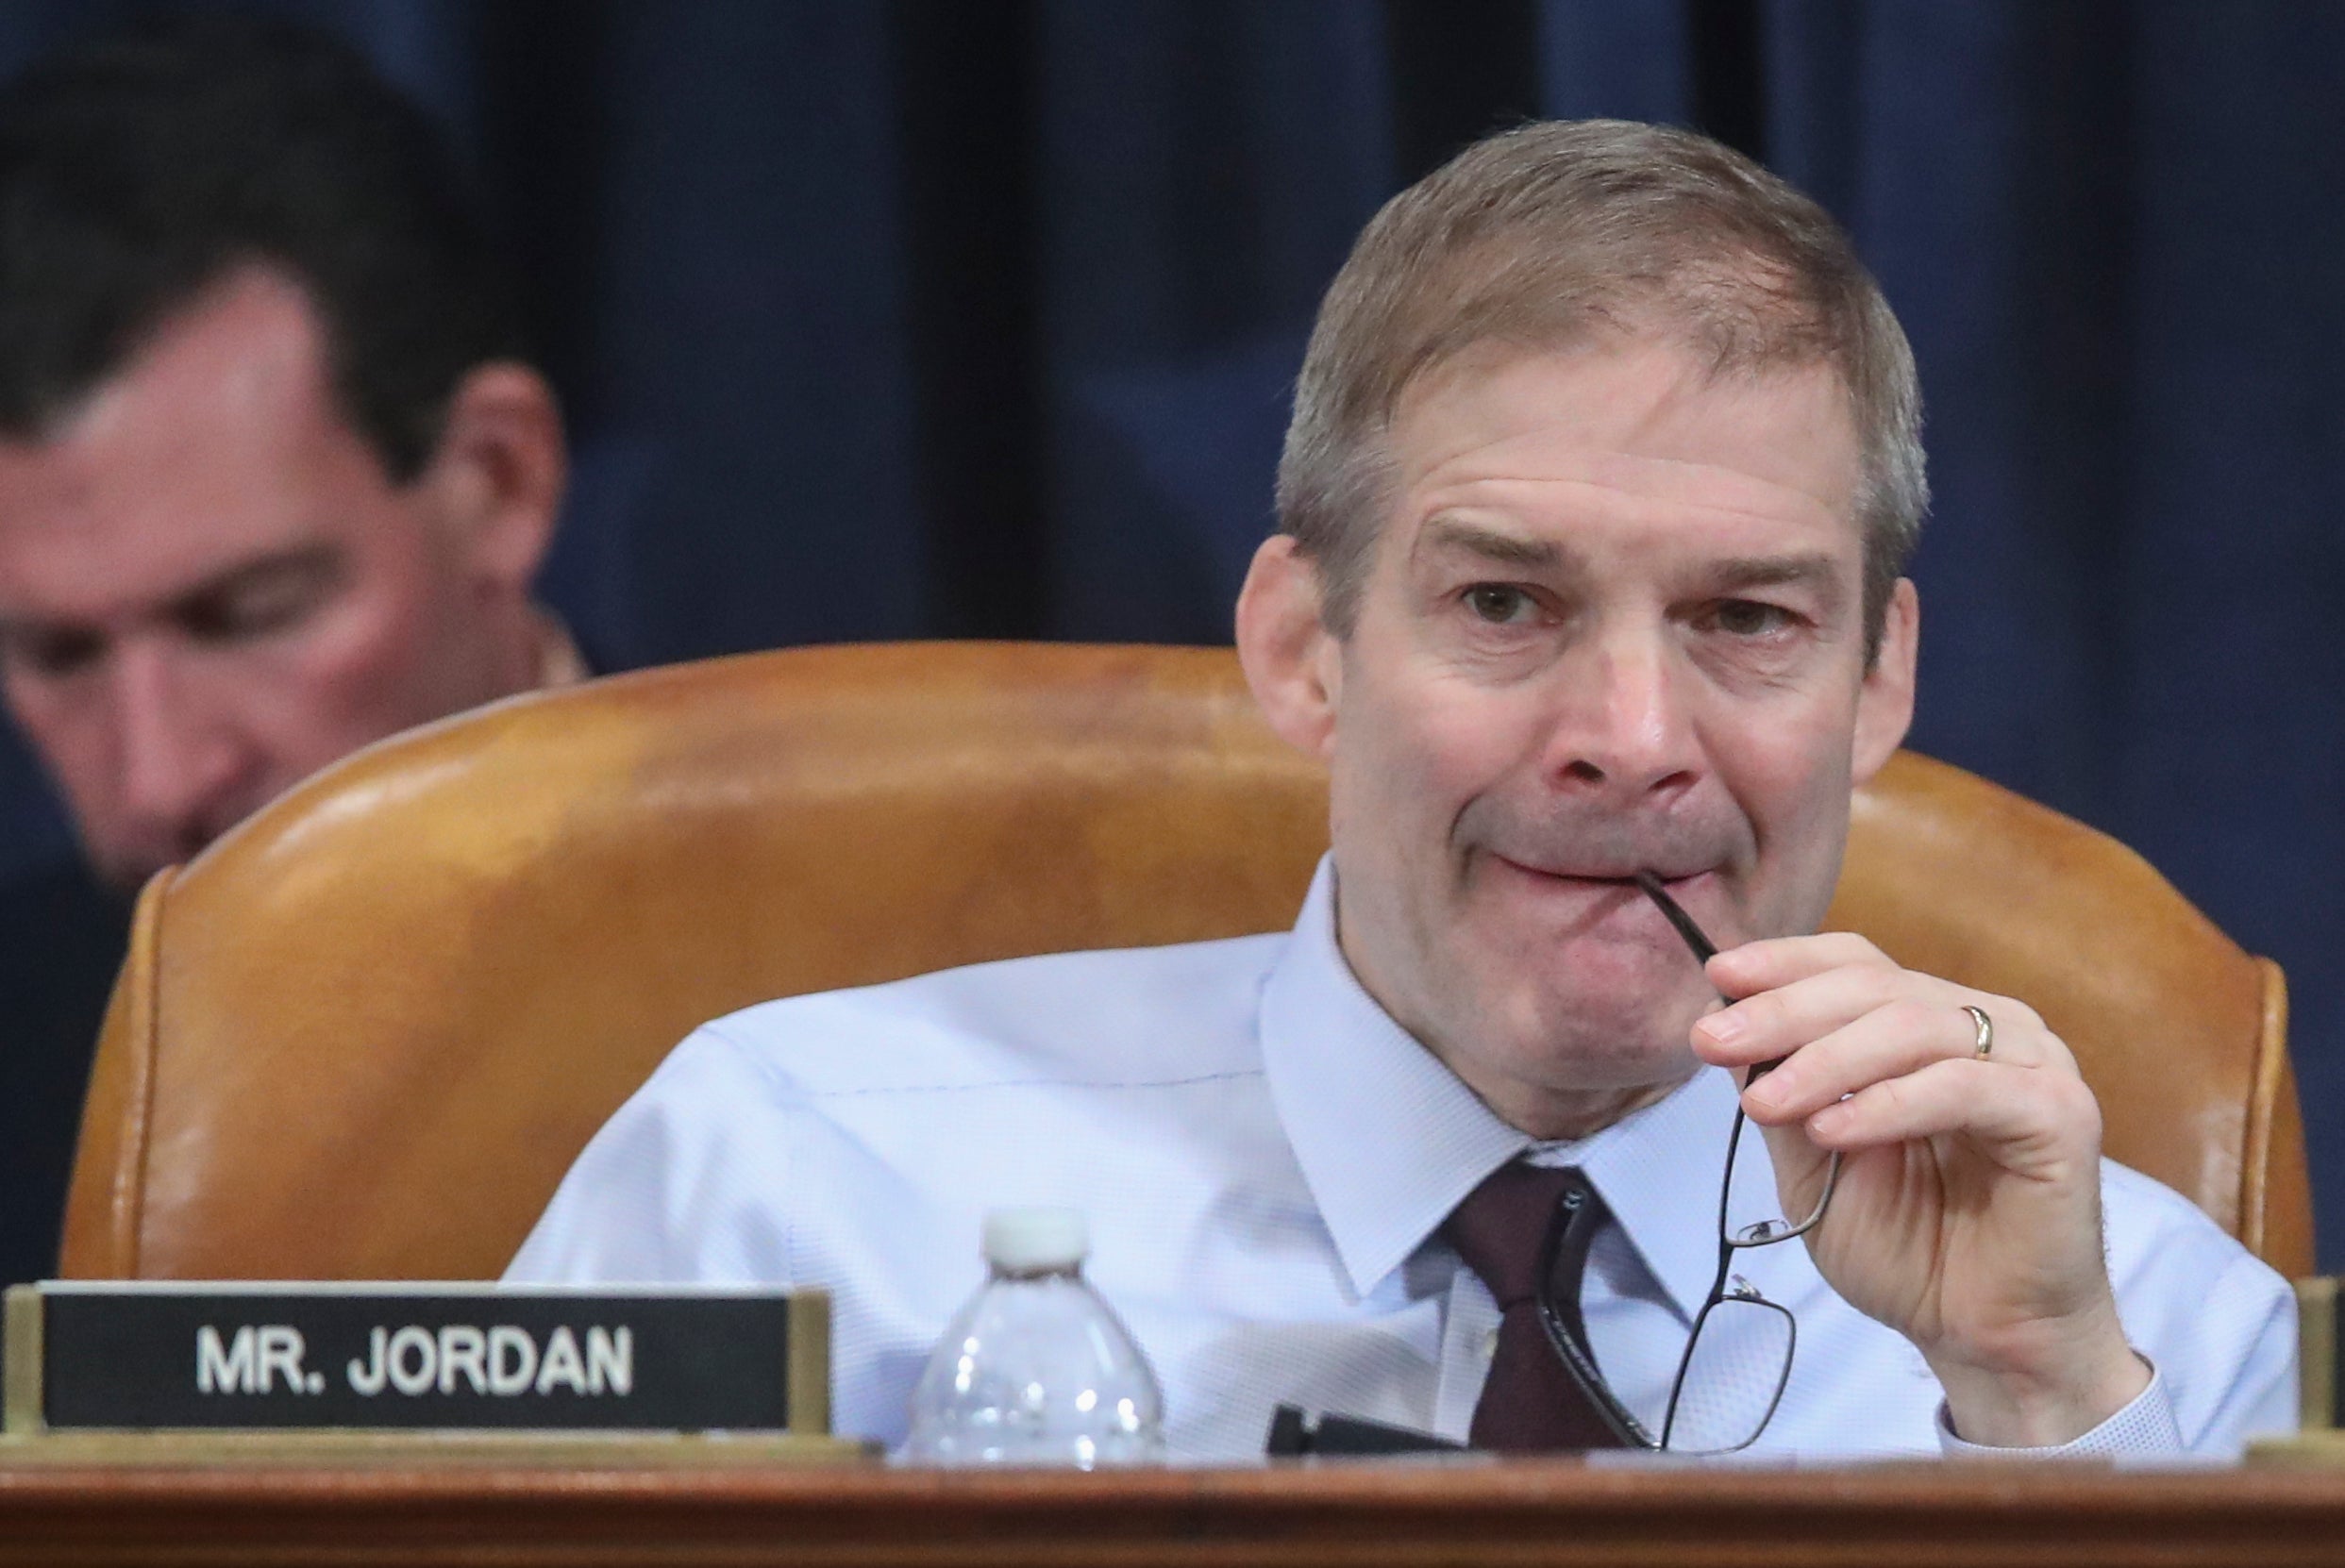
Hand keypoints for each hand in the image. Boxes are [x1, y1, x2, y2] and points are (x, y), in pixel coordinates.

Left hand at [1689, 933, 2149, 1446]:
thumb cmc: (1907, 1250)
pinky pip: (1965, 1087)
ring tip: (1764, 1102)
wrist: (1980, 1338)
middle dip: (1783, 1012)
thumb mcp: (1814, 1162)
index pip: (1857, 964)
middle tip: (1713, 1040)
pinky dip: (1888, 1103)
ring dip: (1825, 1060)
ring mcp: (2030, 1064)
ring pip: (1913, 1027)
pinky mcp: (2058, 1113)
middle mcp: (1986, 1028)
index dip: (1786, 963)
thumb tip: (1720, 1020)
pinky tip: (1833, 1129)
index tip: (1716, 976)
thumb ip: (1781, 1089)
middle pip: (1875, 987)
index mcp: (1931, 1026)